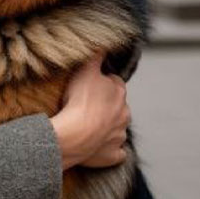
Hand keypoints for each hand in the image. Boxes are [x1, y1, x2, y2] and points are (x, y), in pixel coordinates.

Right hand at [50, 53, 130, 170]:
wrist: (75, 134)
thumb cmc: (80, 100)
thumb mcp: (85, 69)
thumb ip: (96, 56)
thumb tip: (103, 43)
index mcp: (118, 93)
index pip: (115, 83)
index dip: (102, 83)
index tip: (91, 85)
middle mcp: (124, 114)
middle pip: (118, 106)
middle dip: (106, 106)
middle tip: (87, 105)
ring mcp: (119, 135)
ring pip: (117, 129)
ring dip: (107, 127)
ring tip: (89, 126)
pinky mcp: (113, 154)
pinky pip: (115, 152)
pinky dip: (109, 149)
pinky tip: (97, 146)